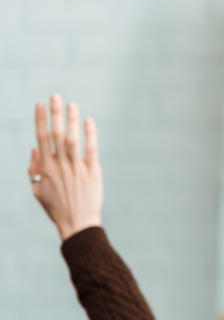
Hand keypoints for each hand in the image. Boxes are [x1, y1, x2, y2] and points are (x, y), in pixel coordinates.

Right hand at [29, 94, 102, 240]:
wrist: (78, 224)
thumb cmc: (57, 208)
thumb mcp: (37, 190)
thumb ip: (34, 169)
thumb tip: (34, 148)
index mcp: (45, 168)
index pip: (41, 138)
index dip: (40, 119)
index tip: (39, 104)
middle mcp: (60, 165)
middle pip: (56, 134)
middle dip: (54, 114)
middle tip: (55, 96)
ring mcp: (77, 168)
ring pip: (72, 139)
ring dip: (71, 120)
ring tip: (71, 104)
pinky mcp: (93, 173)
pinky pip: (91, 150)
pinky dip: (90, 135)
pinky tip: (89, 121)